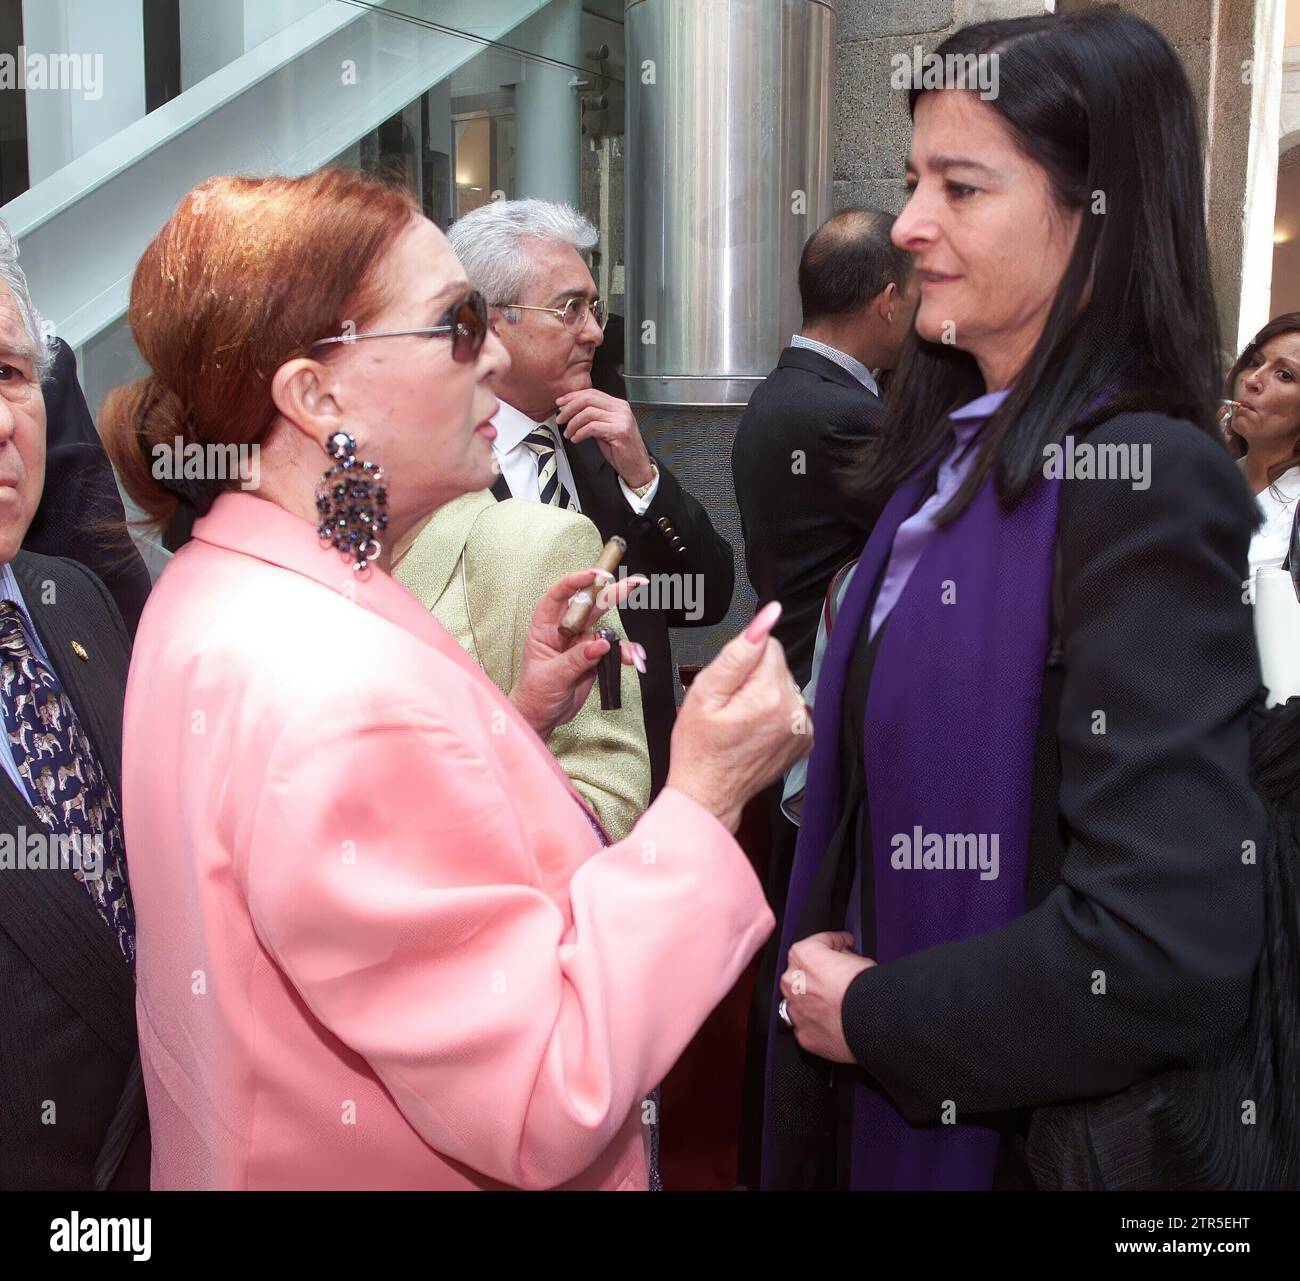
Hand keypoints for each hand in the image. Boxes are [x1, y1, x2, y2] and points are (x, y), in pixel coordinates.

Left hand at [509, 568, 647, 737]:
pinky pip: (612, 649)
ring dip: (622, 635)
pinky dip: (624, 653)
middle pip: (588, 604)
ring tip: (634, 650)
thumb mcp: (551, 677)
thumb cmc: (534, 694)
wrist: (542, 716)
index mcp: (544, 627)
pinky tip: (631, 659)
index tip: (593, 575)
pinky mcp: (593, 656)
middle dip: (610, 592)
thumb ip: (576, 660)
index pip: (558, 595)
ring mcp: (580, 642)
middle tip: (631, 584)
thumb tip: (599, 645)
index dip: (575, 582)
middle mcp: (564, 630)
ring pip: (605, 627)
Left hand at [555, 389, 654, 488]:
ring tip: (569, 433)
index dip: (573, 396)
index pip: (592, 393)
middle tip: (560, 418)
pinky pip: (592, 427)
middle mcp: (621, 409)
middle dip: (569, 408)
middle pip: (589, 399)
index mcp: (618, 405)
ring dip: (573, 423)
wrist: (637, 467)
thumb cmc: (621, 450)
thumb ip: (593, 417)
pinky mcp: (619, 432)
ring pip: (588, 413)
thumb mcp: (605, 428)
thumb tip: (571, 411)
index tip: (560, 403)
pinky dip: (580, 433)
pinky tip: (576, 439)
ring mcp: (621, 419)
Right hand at [664, 601, 811, 831]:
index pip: (768, 645)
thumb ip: (738, 652)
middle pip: (777, 665)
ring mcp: (803, 729)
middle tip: (729, 706)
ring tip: (740, 721)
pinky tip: (754, 731)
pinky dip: (774, 713)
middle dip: (752, 678)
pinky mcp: (805, 740)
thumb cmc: (699, 749)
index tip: (727, 686)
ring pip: (784, 685)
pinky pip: (791, 707)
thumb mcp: (704, 693)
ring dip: (763, 695)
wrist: (707, 794)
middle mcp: (794, 711)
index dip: (741, 661)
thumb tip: (768, 617)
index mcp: (769, 695)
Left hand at [780, 932, 875, 1064]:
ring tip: (838, 1001)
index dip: (835, 943)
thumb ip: (844, 955)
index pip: (818, 943)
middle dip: (820, 972)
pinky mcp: (804, 1035)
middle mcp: (792, 982)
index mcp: (803, 955)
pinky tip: (835, 1021)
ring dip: (816, 999)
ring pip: (802, 1000)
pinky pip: (808, 1025)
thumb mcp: (860, 959)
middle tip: (840, 975)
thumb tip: (845, 958)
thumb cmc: (866, 991)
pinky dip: (819, 1022)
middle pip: (804, 971)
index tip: (843, 945)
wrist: (872, 1023)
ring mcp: (796, 1010)